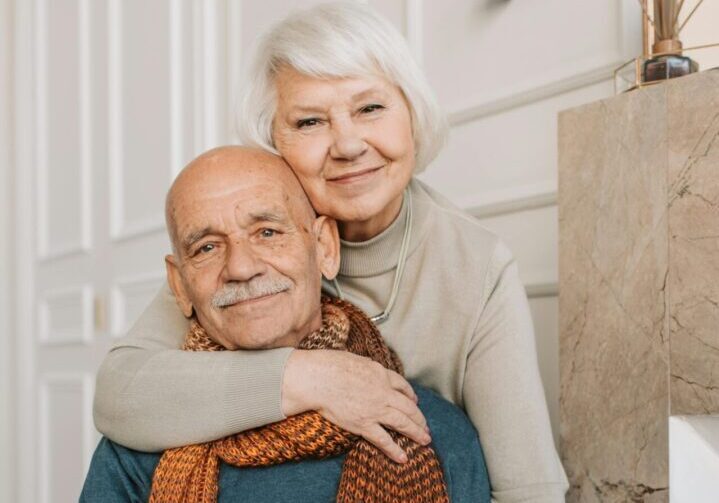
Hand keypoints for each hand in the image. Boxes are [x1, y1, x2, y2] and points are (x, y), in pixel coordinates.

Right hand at [282, 349, 430, 462]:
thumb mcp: (356, 359)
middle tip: (425, 426)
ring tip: (425, 440)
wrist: (319, 378)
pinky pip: (383, 440)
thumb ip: (366, 367)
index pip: (402, 386)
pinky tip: (403, 458)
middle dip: (419, 418)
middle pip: (408, 407)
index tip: (415, 401)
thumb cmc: (331, 365)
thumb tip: (366, 368)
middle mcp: (383, 392)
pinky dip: (395, 450)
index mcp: (381, 374)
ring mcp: (376, 409)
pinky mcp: (364, 424)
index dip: (410, 395)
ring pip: (403, 423)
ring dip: (416, 433)